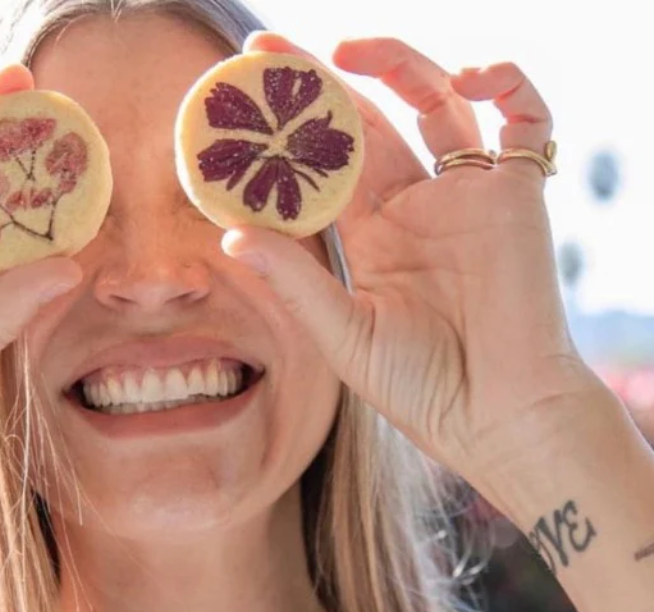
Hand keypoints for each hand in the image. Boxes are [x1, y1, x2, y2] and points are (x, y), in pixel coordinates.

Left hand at [223, 35, 603, 486]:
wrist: (499, 418)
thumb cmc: (421, 388)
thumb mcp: (342, 333)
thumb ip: (294, 280)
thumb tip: (228, 236)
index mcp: (371, 233)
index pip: (323, 161)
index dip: (288, 126)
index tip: (244, 94)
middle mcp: (415, 204)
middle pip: (370, 119)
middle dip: (323, 79)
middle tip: (270, 52)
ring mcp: (467, 195)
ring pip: (437, 102)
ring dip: (398, 64)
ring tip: (345, 49)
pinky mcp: (518, 194)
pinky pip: (526, 122)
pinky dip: (509, 86)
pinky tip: (469, 77)